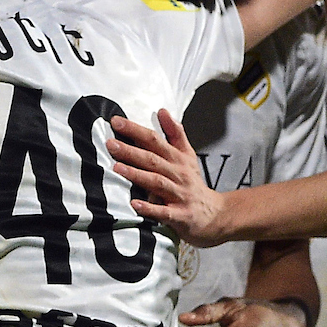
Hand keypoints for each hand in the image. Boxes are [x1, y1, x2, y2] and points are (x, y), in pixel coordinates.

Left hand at [106, 111, 229, 246]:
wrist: (215, 214)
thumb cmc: (194, 184)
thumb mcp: (188, 155)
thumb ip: (175, 133)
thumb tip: (162, 111)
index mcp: (177, 158)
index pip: (155, 140)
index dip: (136, 130)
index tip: (116, 122)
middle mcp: (178, 174)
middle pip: (153, 159)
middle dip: (131, 151)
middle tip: (111, 144)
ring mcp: (179, 194)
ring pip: (157, 182)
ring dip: (137, 175)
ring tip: (117, 168)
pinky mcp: (180, 215)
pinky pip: (164, 211)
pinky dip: (149, 208)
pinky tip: (135, 204)